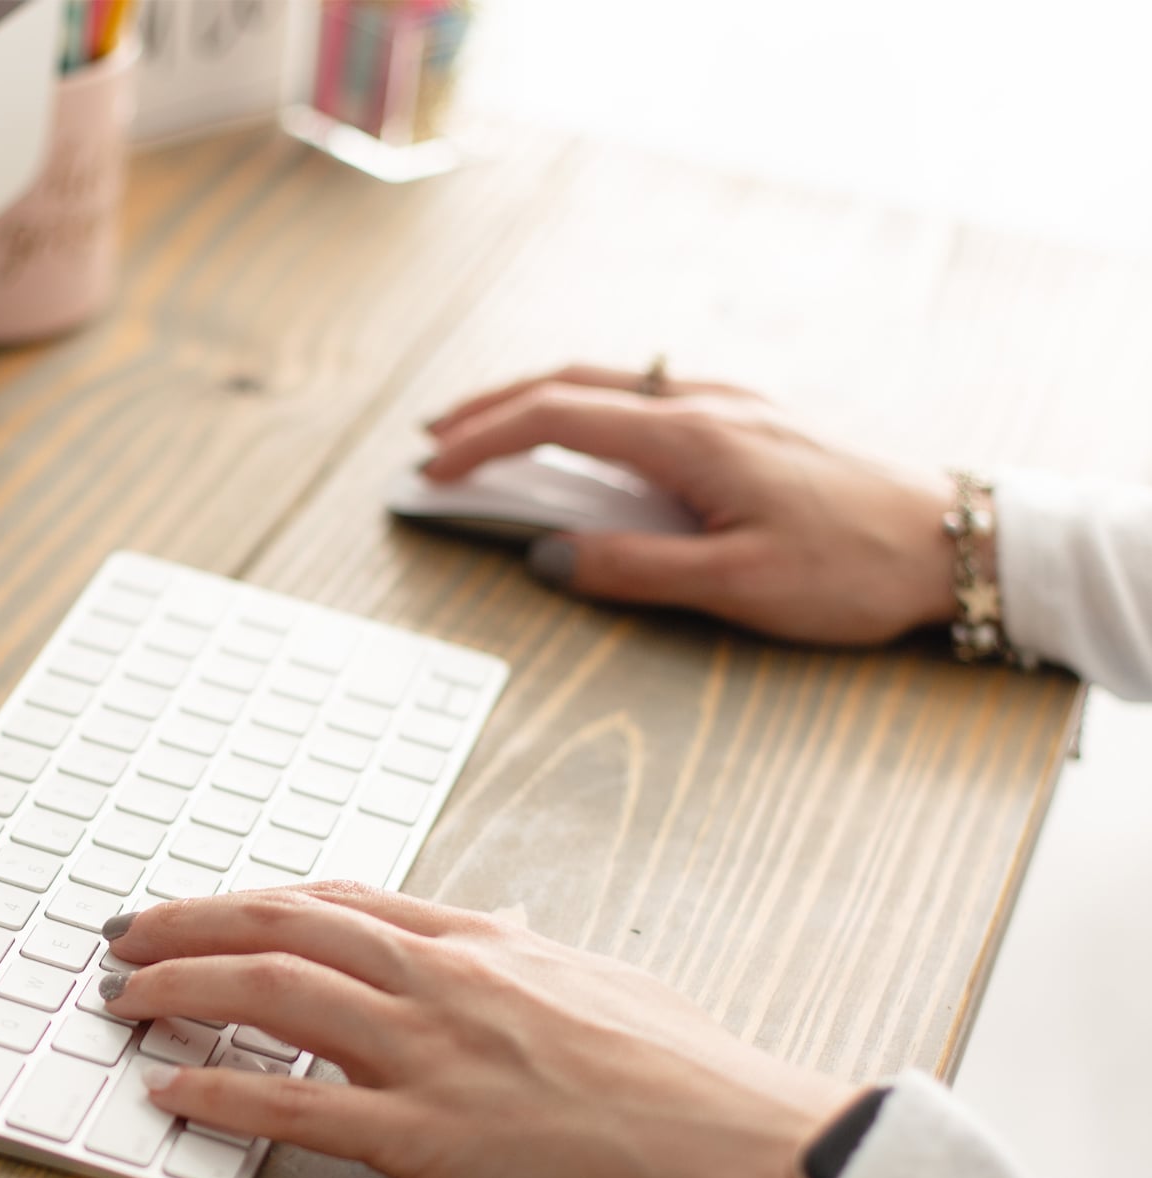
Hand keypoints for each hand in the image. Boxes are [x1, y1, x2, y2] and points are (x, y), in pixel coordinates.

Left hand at [103, 883, 852, 1177]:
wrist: (734, 1135)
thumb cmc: (680, 1064)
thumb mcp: (596, 978)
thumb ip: (529, 950)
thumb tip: (501, 927)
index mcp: (479, 941)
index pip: (339, 899)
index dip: (256, 898)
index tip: (205, 905)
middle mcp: (440, 979)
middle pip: (285, 926)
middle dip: (190, 922)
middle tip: (125, 932)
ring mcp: (429, 1053)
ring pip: (273, 996)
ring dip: (182, 987)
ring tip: (122, 995)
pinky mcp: (428, 1135)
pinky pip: (296, 1107)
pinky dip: (220, 1096)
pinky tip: (168, 1092)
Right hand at [422, 363, 958, 646]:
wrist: (953, 539)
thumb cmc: (854, 565)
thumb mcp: (737, 585)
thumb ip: (634, 568)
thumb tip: (550, 559)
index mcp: (691, 436)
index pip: (556, 418)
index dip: (484, 440)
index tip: (434, 468)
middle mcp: (707, 403)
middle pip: (573, 383)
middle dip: (494, 408)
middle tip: (440, 439)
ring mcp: (733, 405)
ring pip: (612, 384)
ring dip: (542, 404)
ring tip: (497, 436)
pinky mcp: (754, 421)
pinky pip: (651, 398)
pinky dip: (594, 411)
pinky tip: (591, 441)